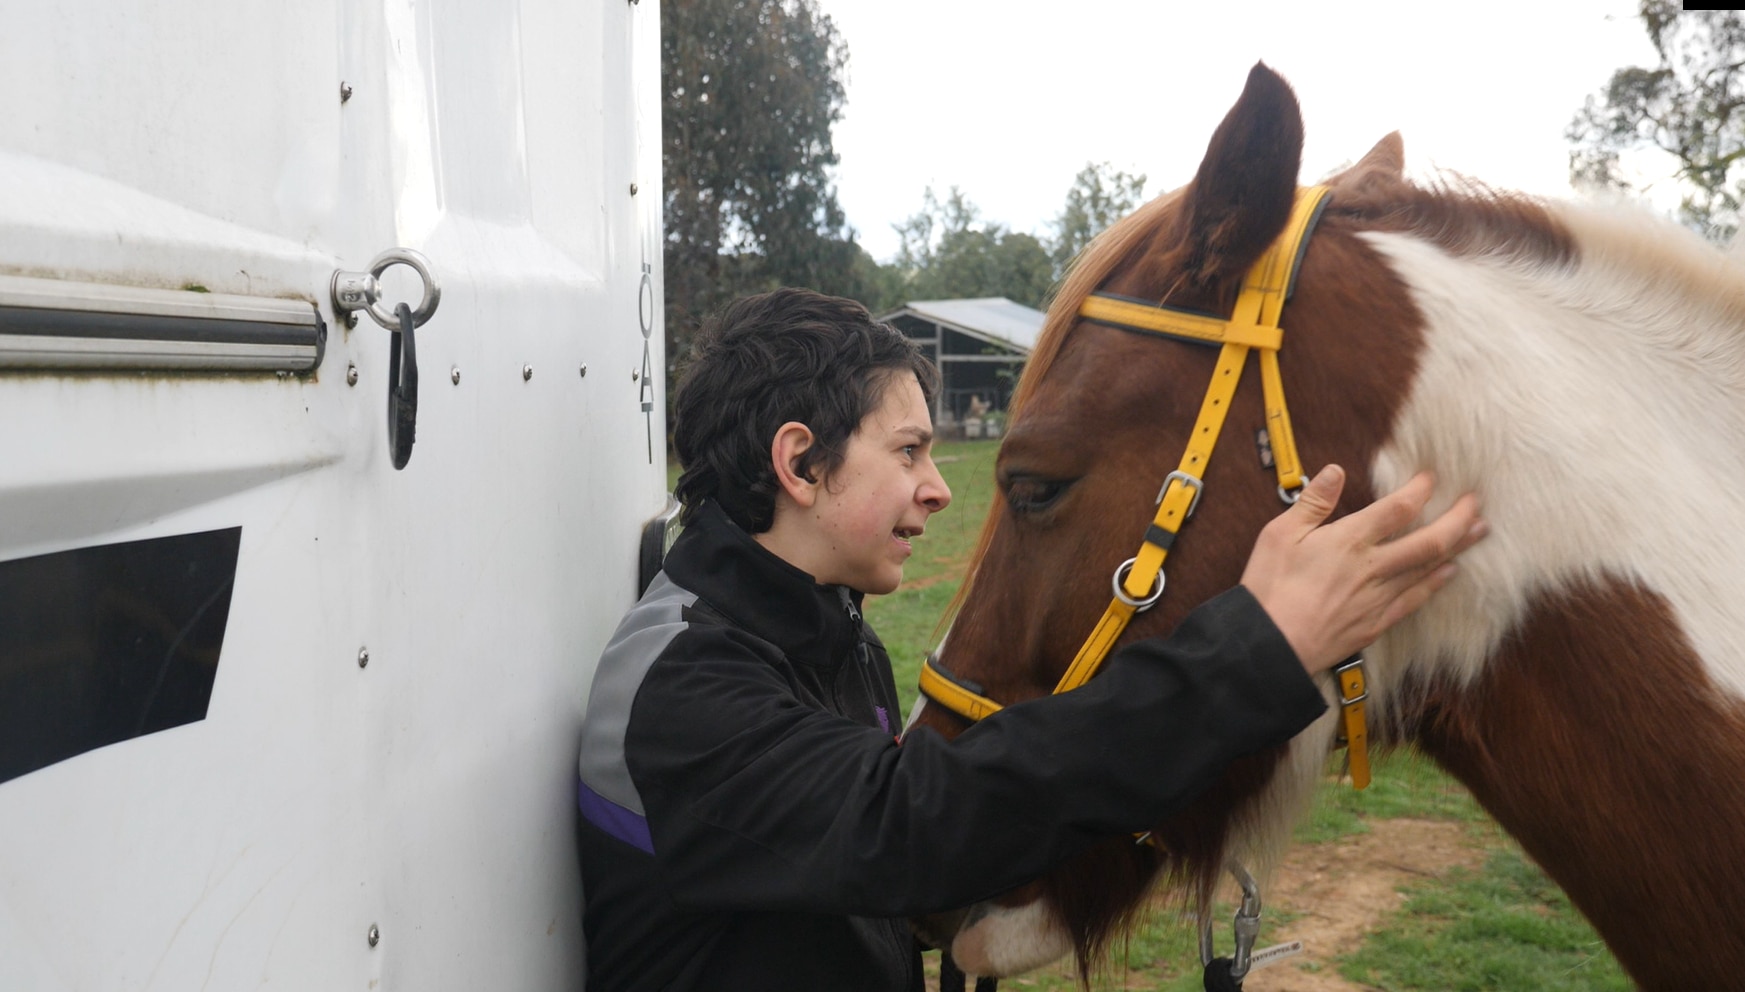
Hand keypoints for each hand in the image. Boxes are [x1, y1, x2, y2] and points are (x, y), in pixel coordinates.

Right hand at [1240, 466, 1486, 674]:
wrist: (1270, 645)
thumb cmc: (1269, 588)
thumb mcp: (1279, 535)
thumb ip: (1312, 502)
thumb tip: (1335, 471)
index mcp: (1348, 541)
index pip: (1397, 509)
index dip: (1420, 489)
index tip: (1432, 477)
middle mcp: (1372, 568)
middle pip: (1429, 540)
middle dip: (1458, 518)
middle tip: (1477, 502)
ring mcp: (1378, 598)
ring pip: (1429, 569)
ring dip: (1458, 548)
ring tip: (1479, 531)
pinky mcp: (1375, 623)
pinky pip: (1415, 599)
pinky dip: (1436, 583)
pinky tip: (1450, 573)